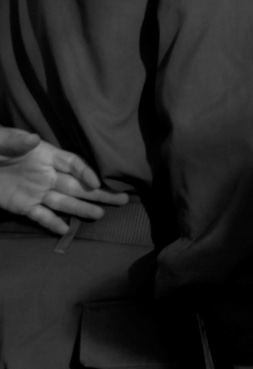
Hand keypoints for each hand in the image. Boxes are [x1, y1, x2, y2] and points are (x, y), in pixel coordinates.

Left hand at [0, 127, 128, 234]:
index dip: (84, 172)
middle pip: (76, 185)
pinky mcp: (22, 206)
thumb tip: (34, 139)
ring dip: (81, 209)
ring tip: (100, 215)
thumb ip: (16, 140)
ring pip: (63, 201)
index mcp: (44, 155)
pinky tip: (65, 229)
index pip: (71, 163)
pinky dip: (52, 222)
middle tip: (122, 199)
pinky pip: (40, 215)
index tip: (96, 182)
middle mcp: (46, 174)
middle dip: (99, 192)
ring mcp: (35, 191)